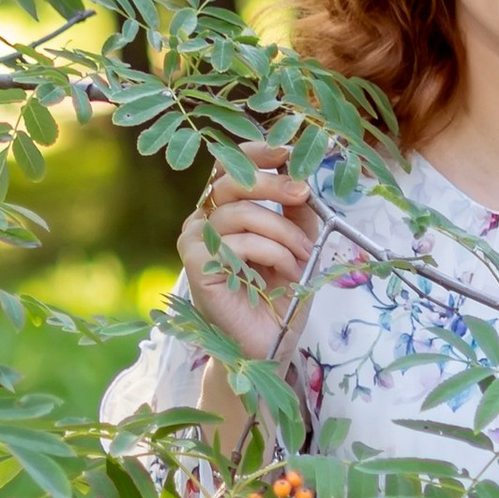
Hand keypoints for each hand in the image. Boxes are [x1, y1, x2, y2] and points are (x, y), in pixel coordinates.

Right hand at [179, 144, 323, 364]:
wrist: (266, 346)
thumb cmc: (277, 297)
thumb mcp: (298, 246)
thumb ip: (298, 213)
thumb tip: (302, 178)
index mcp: (223, 211)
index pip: (228, 167)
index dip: (255, 153)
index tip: (287, 150)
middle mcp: (202, 222)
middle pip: (231, 181)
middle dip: (273, 183)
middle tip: (303, 193)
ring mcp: (195, 242)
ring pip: (241, 214)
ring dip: (283, 233)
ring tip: (302, 257)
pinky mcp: (196, 265)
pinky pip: (238, 243)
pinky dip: (272, 254)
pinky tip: (286, 273)